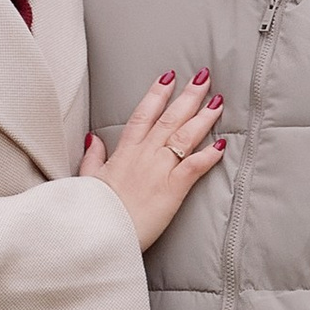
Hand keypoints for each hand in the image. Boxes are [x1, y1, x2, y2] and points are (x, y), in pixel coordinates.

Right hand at [82, 68, 226, 247]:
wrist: (98, 233)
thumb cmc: (95, 211)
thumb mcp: (88, 178)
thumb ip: (94, 157)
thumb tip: (94, 139)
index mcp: (125, 152)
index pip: (143, 114)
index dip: (157, 93)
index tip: (169, 77)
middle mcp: (144, 155)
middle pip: (169, 118)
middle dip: (188, 95)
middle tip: (204, 77)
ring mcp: (159, 170)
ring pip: (184, 136)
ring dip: (203, 117)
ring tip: (218, 101)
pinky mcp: (171, 190)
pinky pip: (194, 167)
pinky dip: (208, 155)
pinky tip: (222, 145)